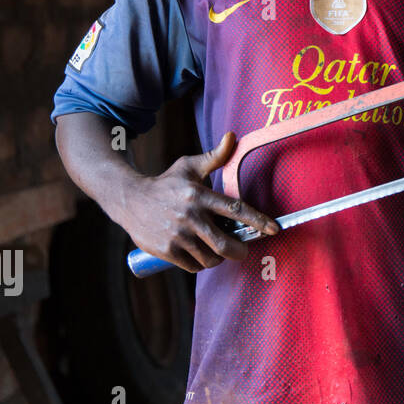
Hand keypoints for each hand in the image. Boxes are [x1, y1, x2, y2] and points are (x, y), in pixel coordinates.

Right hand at [117, 131, 279, 272]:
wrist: (129, 200)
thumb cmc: (166, 183)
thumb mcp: (189, 166)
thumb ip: (215, 156)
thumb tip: (233, 136)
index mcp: (199, 195)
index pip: (236, 209)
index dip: (258, 221)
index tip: (274, 229)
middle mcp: (190, 216)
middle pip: (225, 243)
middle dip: (240, 251)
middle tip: (244, 251)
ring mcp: (178, 235)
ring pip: (210, 258)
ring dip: (219, 259)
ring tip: (218, 252)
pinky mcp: (166, 250)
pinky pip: (193, 266)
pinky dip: (201, 265)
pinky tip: (201, 257)